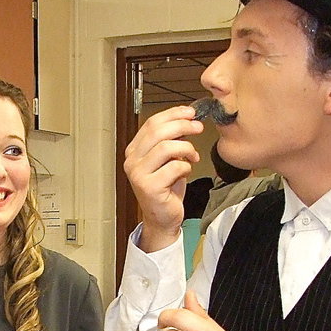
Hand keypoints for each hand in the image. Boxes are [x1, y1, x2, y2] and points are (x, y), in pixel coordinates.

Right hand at [123, 104, 204, 252]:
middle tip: (198, 127)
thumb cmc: (166, 189)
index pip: (152, 123)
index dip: (173, 114)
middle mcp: (132, 161)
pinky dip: (186, 167)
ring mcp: (138, 174)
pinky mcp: (149, 187)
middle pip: (158, 132)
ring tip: (194, 156)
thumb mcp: (168, 160)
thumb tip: (187, 119)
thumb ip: (171, 140)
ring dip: (186, 148)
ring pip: (166, 147)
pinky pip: (174, 167)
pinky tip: (186, 172)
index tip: (190, 112)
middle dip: (182, 125)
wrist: (162, 218)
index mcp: (134, 151)